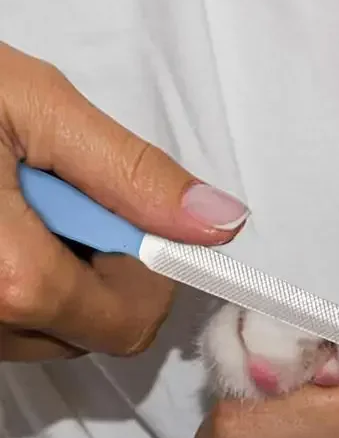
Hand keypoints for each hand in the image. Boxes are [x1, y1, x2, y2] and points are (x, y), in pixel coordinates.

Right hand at [0, 42, 248, 360]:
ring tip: (18, 200)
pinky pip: (5, 321)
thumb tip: (218, 223)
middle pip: (92, 330)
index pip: (130, 323)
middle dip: (106, 269)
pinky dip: (21, 277)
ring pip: (50, 329)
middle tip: (69, 196)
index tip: (135, 220)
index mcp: (6, 281)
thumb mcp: (32, 107)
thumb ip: (132, 175)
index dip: (151, 274)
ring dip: (62, 271)